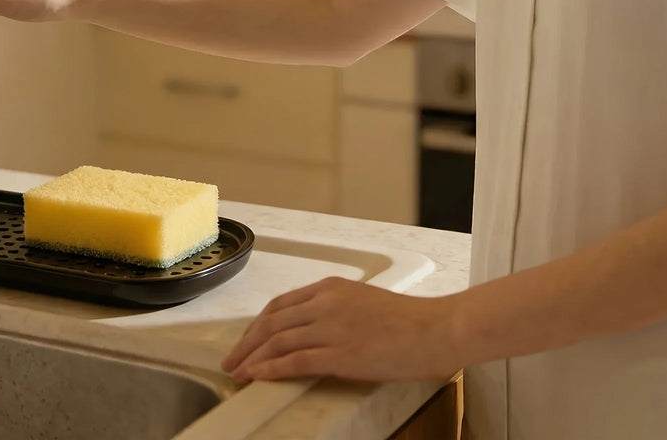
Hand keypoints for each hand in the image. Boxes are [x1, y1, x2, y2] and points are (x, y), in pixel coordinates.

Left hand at [221, 276, 458, 382]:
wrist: (435, 329)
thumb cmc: (407, 320)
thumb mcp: (362, 302)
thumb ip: (334, 310)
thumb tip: (311, 329)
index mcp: (329, 288)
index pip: (280, 304)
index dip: (258, 324)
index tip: (246, 340)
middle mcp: (324, 303)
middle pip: (272, 322)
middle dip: (246, 342)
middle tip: (231, 359)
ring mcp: (331, 327)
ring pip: (278, 340)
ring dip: (252, 357)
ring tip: (238, 372)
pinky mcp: (340, 353)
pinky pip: (295, 361)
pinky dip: (271, 369)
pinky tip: (257, 377)